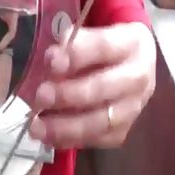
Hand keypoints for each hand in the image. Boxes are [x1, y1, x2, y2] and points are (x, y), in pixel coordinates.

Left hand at [30, 23, 155, 148]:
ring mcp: (134, 106)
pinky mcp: (125, 129)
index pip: (104, 47)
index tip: (51, 61)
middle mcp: (137, 76)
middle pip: (104, 88)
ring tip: (37, 126)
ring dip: (67, 126)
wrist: (126, 62)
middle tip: (40, 96)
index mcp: (130, 43)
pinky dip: (72, 140)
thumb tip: (52, 58)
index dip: (77, 55)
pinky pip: (100, 139)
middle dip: (69, 94)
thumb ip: (70, 43)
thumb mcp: (87, 34)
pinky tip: (48, 138)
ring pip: (103, 120)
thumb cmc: (97, 45)